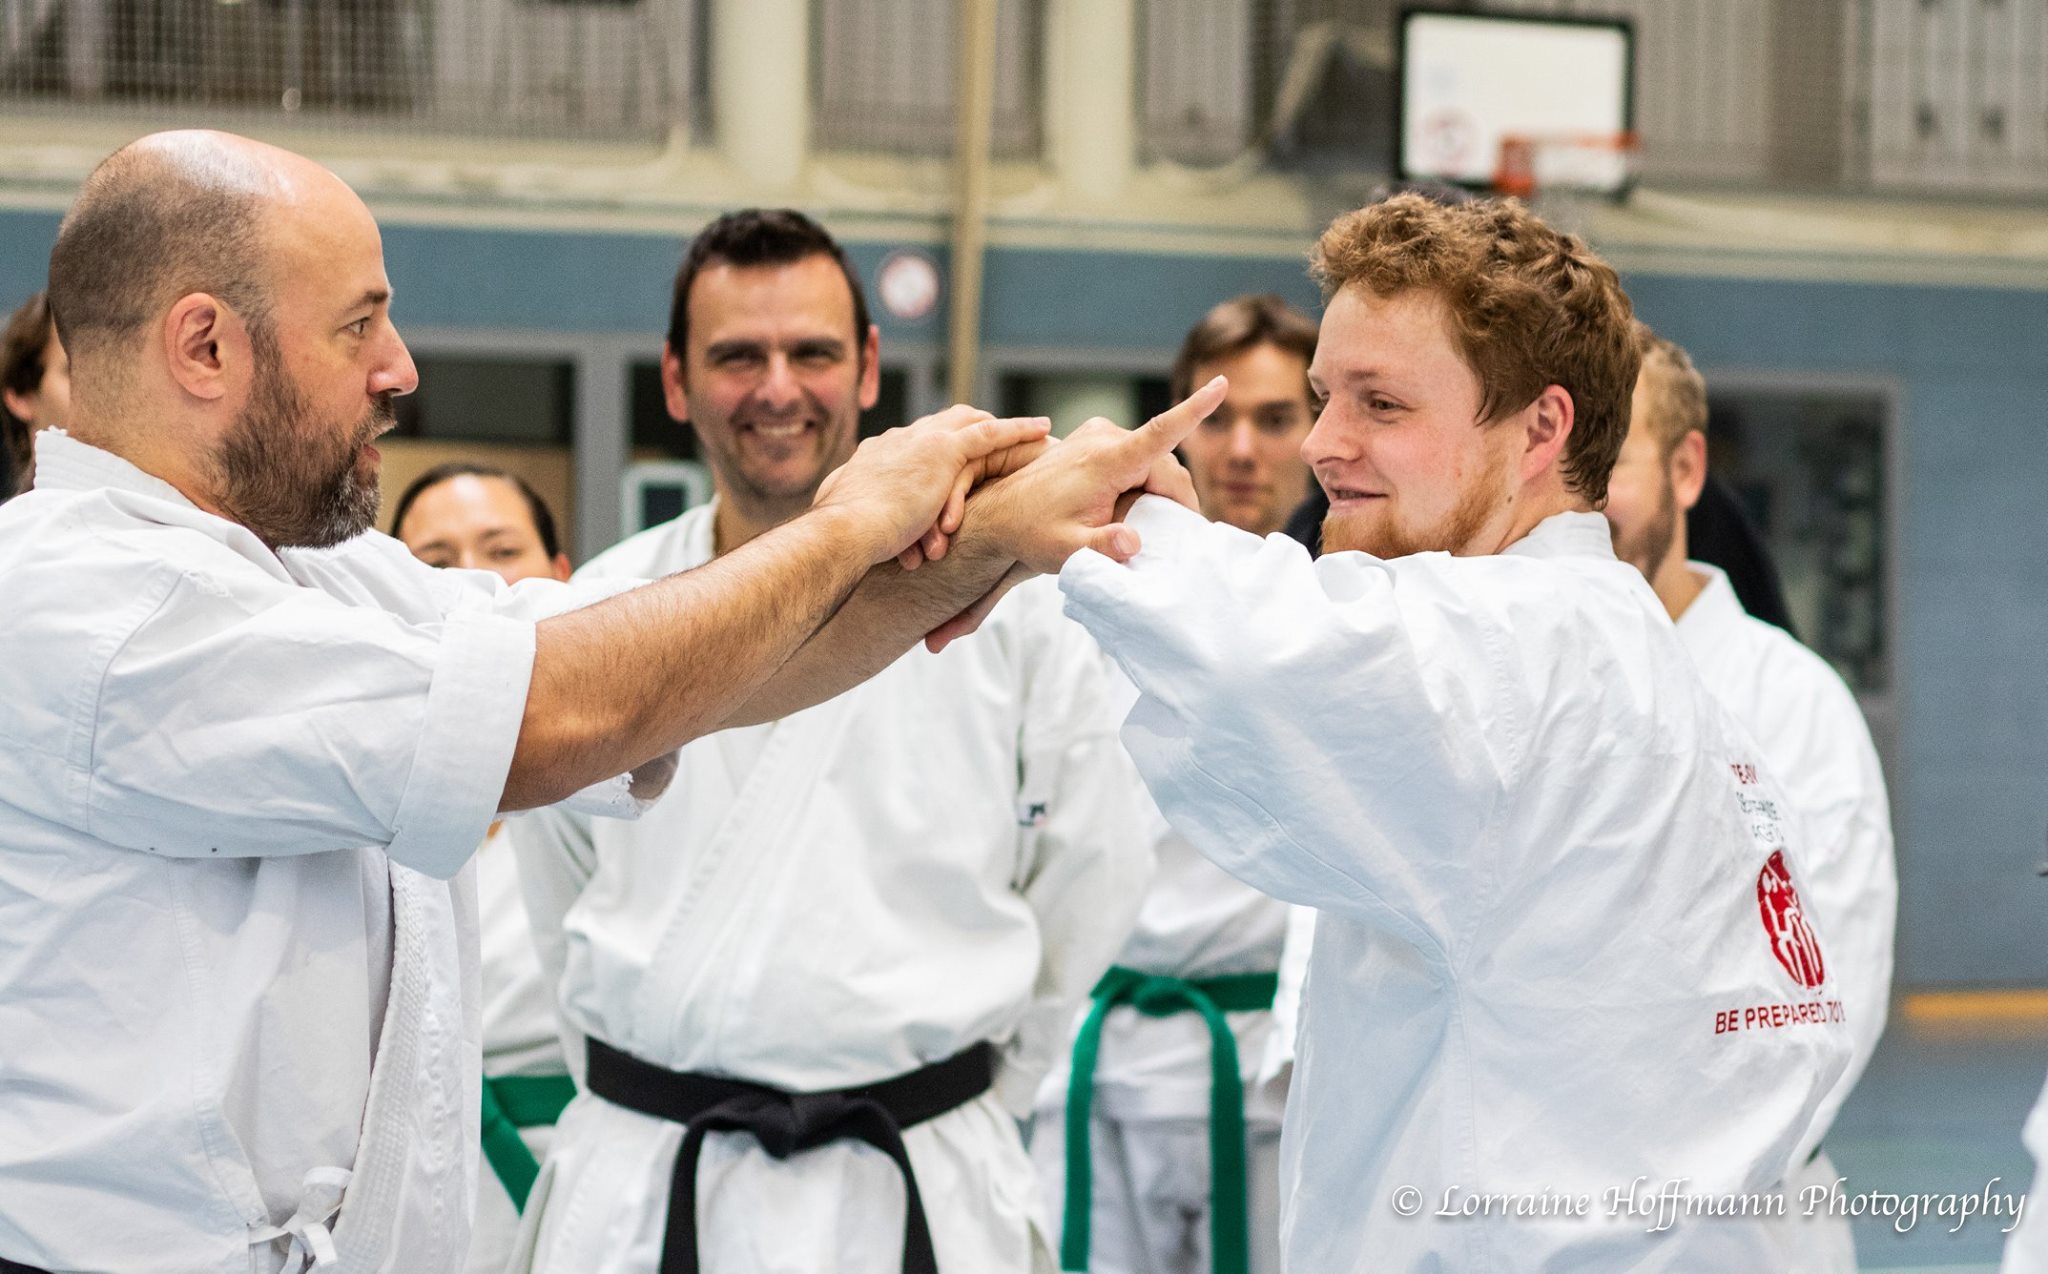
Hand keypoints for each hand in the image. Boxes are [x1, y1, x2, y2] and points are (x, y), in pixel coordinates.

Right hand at [812, 406, 1050, 568]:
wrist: (842, 533)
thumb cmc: (841, 541)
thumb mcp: (847, 523)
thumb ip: (858, 520)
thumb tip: (852, 534)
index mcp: (875, 457)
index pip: (911, 443)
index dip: (934, 446)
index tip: (949, 459)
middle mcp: (897, 441)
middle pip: (942, 423)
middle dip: (969, 430)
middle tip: (995, 441)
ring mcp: (919, 442)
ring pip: (968, 422)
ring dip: (1000, 427)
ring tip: (1031, 432)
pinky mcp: (941, 451)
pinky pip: (989, 434)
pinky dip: (1016, 430)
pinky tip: (1042, 429)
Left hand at [958, 376, 1225, 576]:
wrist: (999, 515)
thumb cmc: (1033, 535)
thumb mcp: (1068, 552)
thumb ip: (1102, 549)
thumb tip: (1133, 543)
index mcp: (1106, 460)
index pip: (1160, 432)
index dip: (1194, 409)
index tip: (1222, 384)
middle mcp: (1105, 438)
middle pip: (1166, 464)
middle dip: (1175, 500)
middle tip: (1170, 540)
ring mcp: (1100, 435)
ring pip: (1154, 462)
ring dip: (1157, 492)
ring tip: (1136, 526)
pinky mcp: (1096, 439)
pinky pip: (1138, 458)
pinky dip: (1143, 482)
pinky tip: (1125, 510)